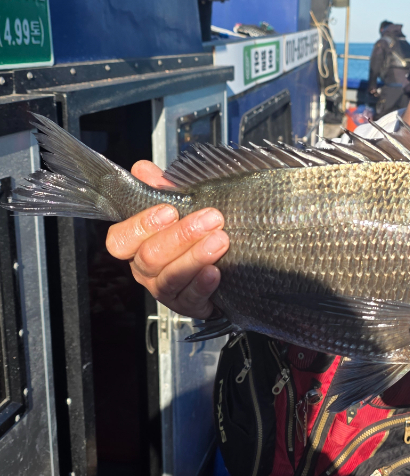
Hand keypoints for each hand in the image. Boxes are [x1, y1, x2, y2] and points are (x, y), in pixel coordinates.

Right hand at [105, 160, 228, 318]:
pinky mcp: (188, 306)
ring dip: (195, 257)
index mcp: (137, 245)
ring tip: (220, 240)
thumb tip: (143, 169)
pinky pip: (190, 299)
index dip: (141, 225)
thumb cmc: (193, 233)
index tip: (169, 210)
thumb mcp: (180, 205)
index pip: (120, 240)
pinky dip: (203, 284)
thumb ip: (161, 188)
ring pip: (170, 277)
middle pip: (150, 257)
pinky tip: (215, 271)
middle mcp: (146, 270)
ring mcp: (165, 290)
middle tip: (210, 218)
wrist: (223, 266)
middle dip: (181, 235)